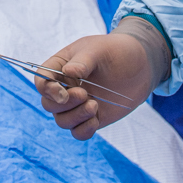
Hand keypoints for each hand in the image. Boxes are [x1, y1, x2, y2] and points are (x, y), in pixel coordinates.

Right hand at [37, 32, 157, 139]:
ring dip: (75, 117)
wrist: (140, 65)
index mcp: (60, 67)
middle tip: (85, 94)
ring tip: (94, 105)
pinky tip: (96, 119)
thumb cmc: (115, 51)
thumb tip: (69, 72)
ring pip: (62, 121)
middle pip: (49, 104)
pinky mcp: (91, 117)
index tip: (63, 93)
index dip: (47, 90)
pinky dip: (84, 130)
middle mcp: (65, 88)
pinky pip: (78, 132)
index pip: (41, 80)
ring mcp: (77, 105)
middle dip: (64, 104)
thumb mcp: (98, 49)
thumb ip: (83, 60)